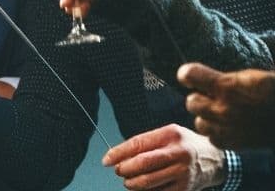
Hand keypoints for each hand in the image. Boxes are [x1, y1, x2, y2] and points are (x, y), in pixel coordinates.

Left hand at [103, 124, 225, 190]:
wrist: (215, 160)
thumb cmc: (184, 145)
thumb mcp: (167, 135)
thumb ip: (144, 144)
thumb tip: (115, 156)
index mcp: (171, 135)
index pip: (138, 144)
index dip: (118, 153)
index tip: (106, 160)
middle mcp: (179, 153)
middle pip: (142, 165)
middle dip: (124, 170)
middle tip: (119, 171)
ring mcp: (183, 173)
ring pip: (147, 183)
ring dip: (131, 184)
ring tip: (130, 180)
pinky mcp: (185, 189)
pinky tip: (144, 187)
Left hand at [179, 63, 274, 148]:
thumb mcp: (253, 77)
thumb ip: (226, 79)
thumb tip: (198, 76)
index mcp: (228, 86)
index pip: (190, 75)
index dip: (188, 74)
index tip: (189, 75)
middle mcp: (223, 108)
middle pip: (191, 102)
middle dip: (200, 97)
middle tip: (212, 95)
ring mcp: (226, 128)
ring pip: (199, 122)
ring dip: (206, 116)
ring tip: (221, 112)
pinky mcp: (233, 143)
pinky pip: (212, 138)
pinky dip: (217, 133)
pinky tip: (228, 126)